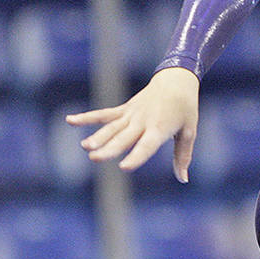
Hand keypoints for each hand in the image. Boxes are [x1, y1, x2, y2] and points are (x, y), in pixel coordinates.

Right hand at [65, 67, 199, 182]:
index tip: (123, 167)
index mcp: (159, 129)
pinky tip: (70, 120)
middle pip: (124, 138)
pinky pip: (104, 114)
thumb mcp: (189, 131)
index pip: (146, 146)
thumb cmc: (186, 108)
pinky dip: (87, 117)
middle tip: (95, 158)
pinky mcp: (124, 108)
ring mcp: (131, 114)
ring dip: (97, 136)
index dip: (135, 157)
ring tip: (84, 147)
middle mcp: (142, 122)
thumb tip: (183, 179)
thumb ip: (183, 155)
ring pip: (111, 127)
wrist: (177, 79)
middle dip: (110, 148)